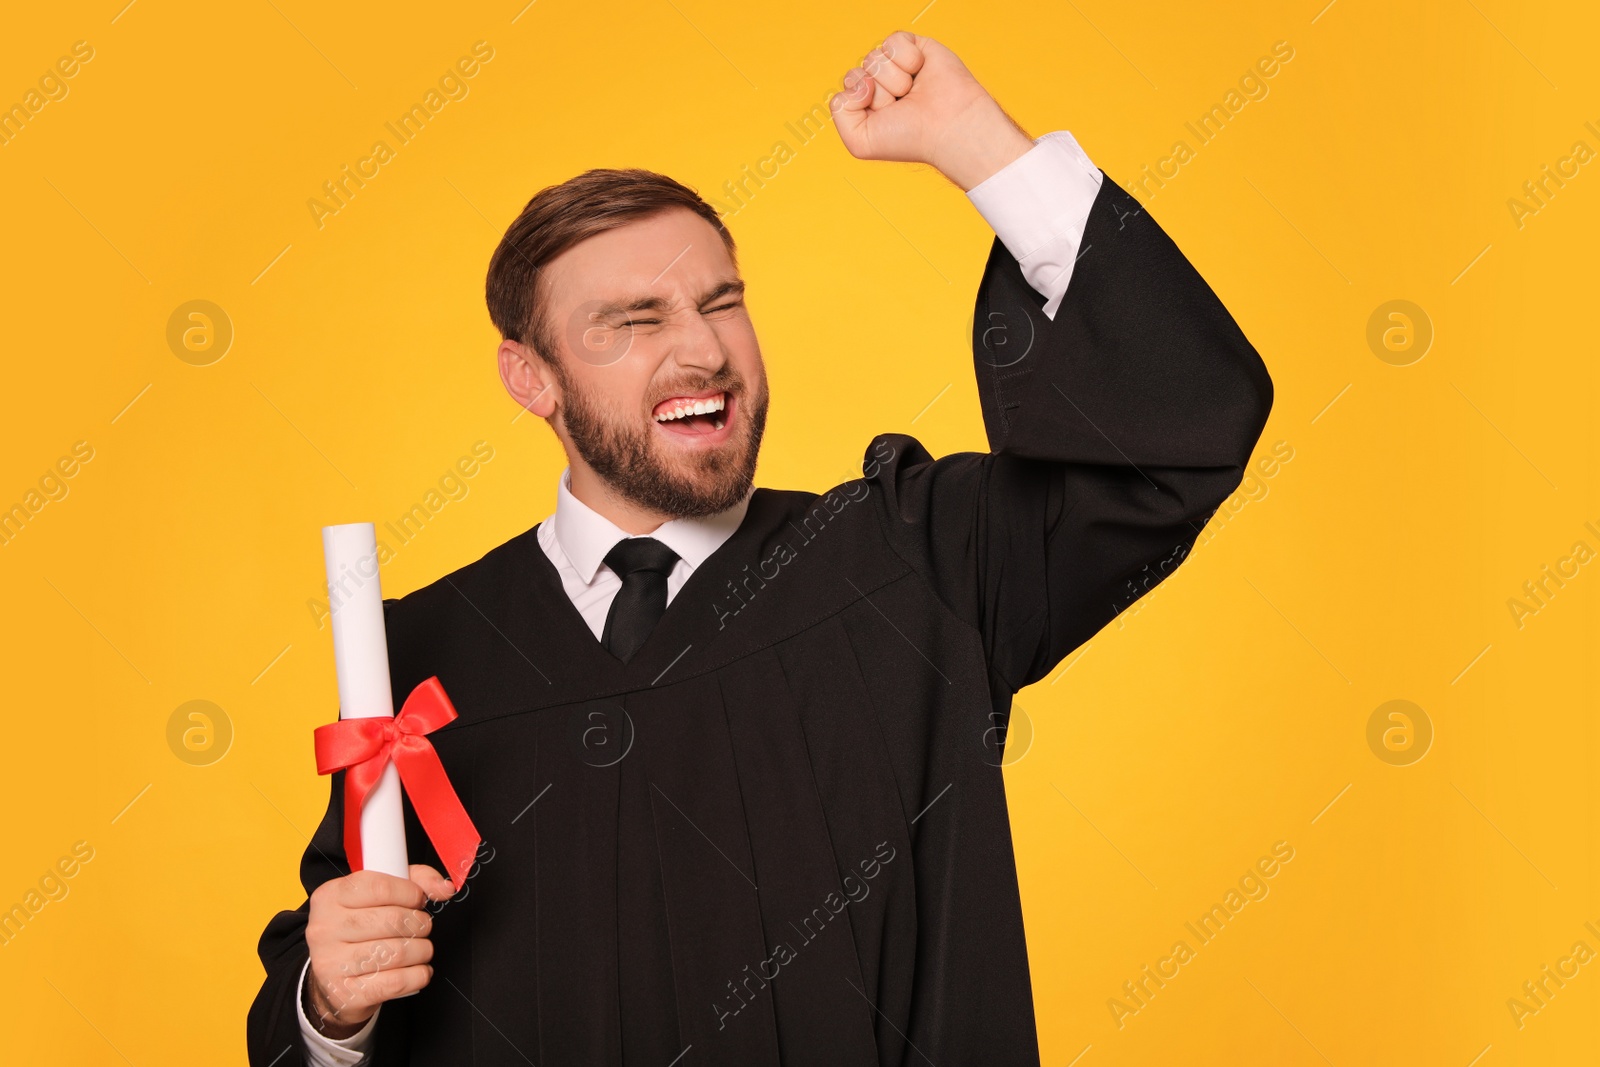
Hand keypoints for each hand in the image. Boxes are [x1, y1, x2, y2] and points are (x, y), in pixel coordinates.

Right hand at [304, 865, 455, 1038]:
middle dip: (420, 923)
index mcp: (330, 896)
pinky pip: (396, 982)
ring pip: (398, 952)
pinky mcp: (346, 993)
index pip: (380, 887)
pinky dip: (418, 975)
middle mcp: (325, 928)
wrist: (334, 982)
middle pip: (393, 920)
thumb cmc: (359, 932)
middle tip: (421, 927)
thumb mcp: (379, 896)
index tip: (418, 900)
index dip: (410, 892)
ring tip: (421, 949)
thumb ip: (414, 881)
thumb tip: (444, 888)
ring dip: (422, 950)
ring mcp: (331, 963)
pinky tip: (417, 969)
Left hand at [829, 31, 1034, 190]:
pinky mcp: (916, 49)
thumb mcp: (859, 141)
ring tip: (912, 92)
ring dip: (892, 78)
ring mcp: (898, 67)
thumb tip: (858, 81)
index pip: (846, 88)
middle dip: (875, 91)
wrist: (948, 126)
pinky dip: (906, 58)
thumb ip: (840, 112)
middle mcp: (881, 86)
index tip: (882, 115)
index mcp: (867, 106)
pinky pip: (893, 41)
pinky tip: (920, 72)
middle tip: (899, 106)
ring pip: (874, 57)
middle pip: (857, 72)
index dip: (858, 99)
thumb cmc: (910, 138)